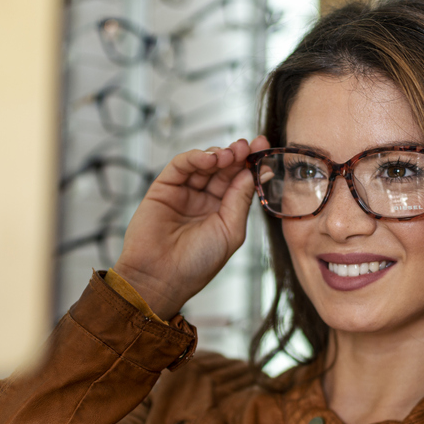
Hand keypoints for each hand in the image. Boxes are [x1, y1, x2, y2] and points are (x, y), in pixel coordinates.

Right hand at [112, 136, 267, 318]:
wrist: (160, 278)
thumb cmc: (197, 264)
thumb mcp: (230, 231)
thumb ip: (240, 200)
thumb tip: (253, 172)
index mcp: (223, 212)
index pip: (240, 181)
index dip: (251, 164)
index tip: (263, 148)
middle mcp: (204, 200)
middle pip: (224, 169)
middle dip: (237, 155)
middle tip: (248, 146)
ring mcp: (184, 192)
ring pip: (204, 163)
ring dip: (219, 154)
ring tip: (230, 154)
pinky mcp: (163, 187)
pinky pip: (181, 165)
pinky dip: (196, 157)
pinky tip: (210, 159)